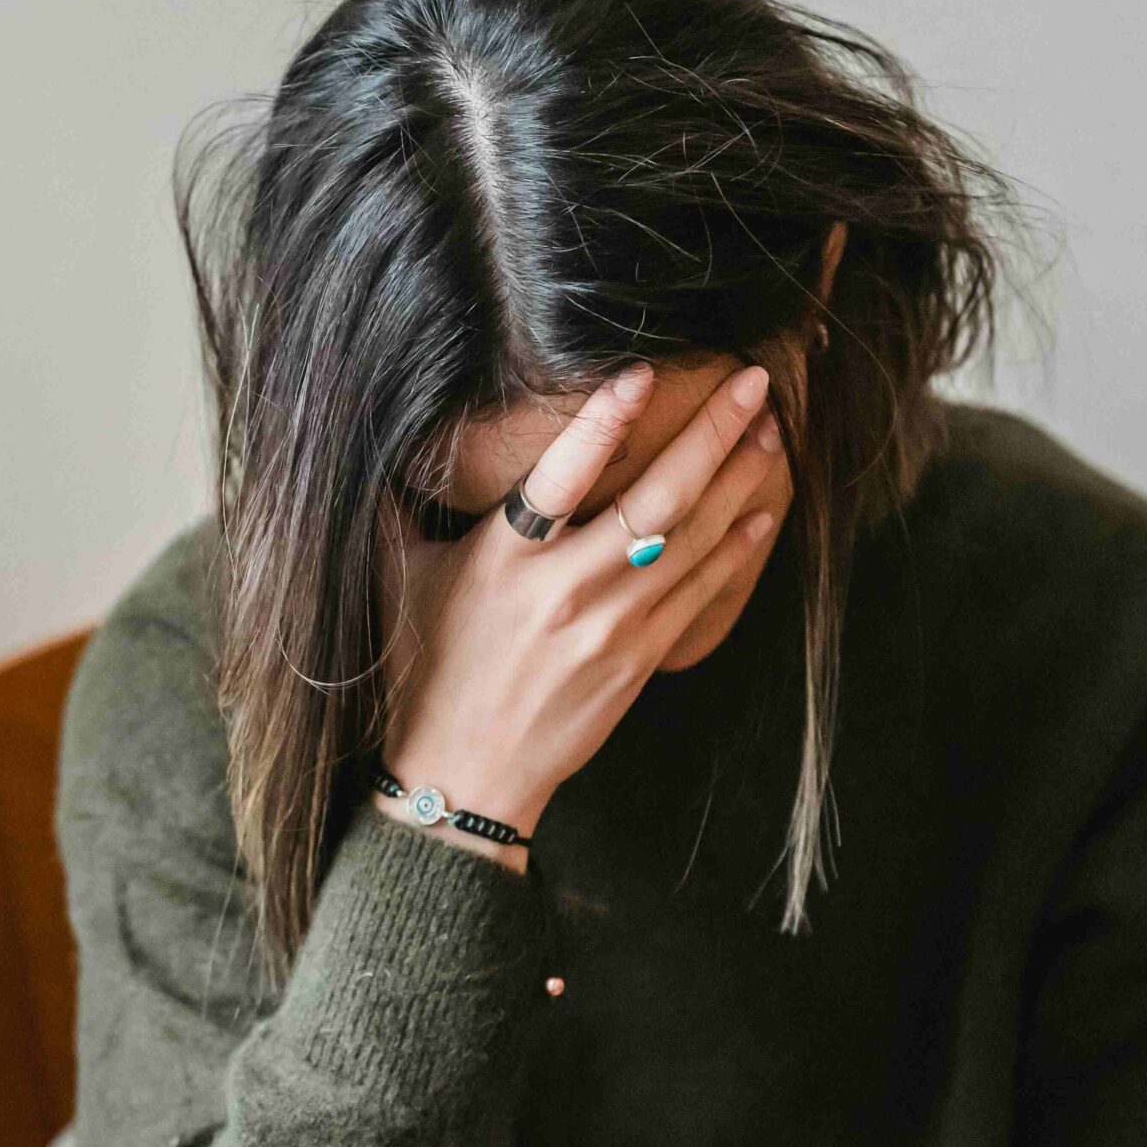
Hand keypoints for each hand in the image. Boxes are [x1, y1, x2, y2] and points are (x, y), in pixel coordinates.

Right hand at [374, 360, 782, 869]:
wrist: (464, 774)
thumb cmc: (424, 673)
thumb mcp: (401, 582)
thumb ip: (397, 509)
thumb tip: (378, 441)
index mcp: (502, 560)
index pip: (560, 474)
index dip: (602, 420)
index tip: (642, 372)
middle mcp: (563, 589)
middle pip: (656, 499)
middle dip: (711, 433)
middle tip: (753, 382)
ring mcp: (610, 627)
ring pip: (692, 538)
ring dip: (738, 479)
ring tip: (768, 430)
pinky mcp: (638, 660)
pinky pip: (700, 592)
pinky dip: (736, 548)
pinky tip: (762, 510)